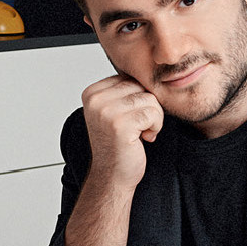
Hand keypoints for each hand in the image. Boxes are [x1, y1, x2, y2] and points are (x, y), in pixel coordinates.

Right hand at [81, 73, 163, 191]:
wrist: (112, 176)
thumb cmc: (118, 145)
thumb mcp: (115, 111)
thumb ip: (124, 90)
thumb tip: (149, 69)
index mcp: (92, 93)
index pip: (129, 78)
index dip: (138, 98)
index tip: (129, 118)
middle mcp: (95, 100)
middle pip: (140, 86)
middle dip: (147, 107)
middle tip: (137, 128)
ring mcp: (106, 111)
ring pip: (150, 99)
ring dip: (153, 119)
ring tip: (139, 133)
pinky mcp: (120, 125)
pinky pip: (154, 113)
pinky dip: (155, 127)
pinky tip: (143, 139)